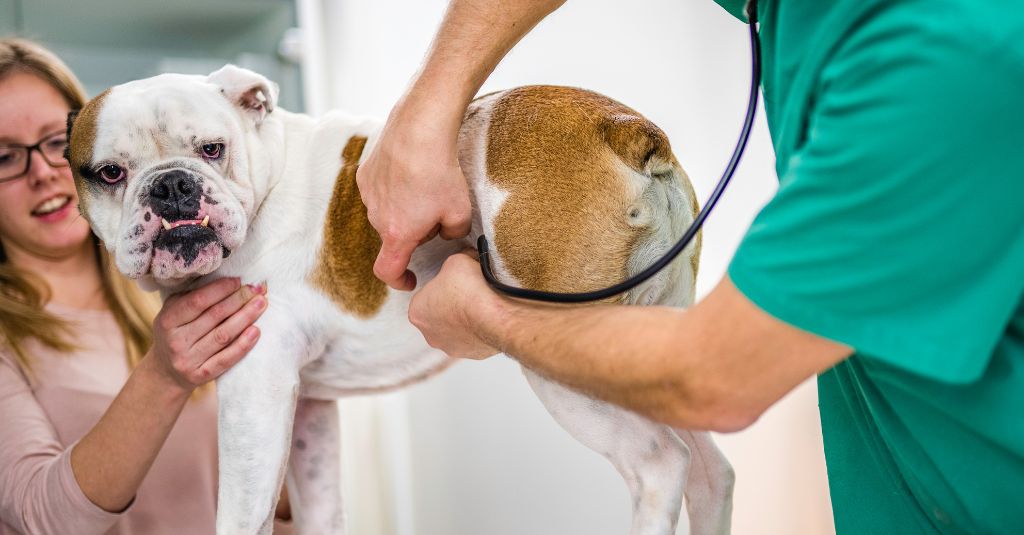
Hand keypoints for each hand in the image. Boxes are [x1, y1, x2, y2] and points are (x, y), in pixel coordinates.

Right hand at [147, 277, 267, 391]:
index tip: (239, 280)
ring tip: (261, 304)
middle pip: (214, 316)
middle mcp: (176, 341)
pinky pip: (226, 359)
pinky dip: (243, 344)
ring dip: (246, 317)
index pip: (197, 301)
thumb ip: (192, 296)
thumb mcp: (173, 313)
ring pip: (223, 336)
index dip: (221, 289)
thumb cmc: (176, 333)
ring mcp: (188, 360)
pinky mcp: (201, 375)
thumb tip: (226, 278)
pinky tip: (256, 331)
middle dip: (239, 299)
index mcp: (167, 320)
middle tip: (258, 289)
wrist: (166, 372)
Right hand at [357, 93, 471, 290]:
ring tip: (427, 184)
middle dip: (415, 231)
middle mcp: (376, 217)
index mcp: (397, 234)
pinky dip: (396, 188)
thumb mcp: (461, 212)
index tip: (409, 279)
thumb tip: (446, 232)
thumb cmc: (440, 172)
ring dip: (405, 208)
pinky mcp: (365, 173)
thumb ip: (454, 233)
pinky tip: (413, 170)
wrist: (419, 129)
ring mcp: (368, 194)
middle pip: (395, 236)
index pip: (387, 271)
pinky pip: (381, 190)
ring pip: (388, 212)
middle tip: (438, 209)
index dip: (398, 281)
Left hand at [408, 250, 501, 359]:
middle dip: (450, 304)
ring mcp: (451, 347)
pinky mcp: (472, 354)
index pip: (424, 295)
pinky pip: (473, 339)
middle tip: (468, 292)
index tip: (454, 281)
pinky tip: (489, 316)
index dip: (440, 285)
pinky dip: (480, 329)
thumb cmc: (472, 290)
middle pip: (438, 314)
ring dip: (465, 319)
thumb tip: (464, 259)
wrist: (497, 316)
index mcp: (417, 311)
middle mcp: (429, 334)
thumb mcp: (456, 261)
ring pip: (455, 329)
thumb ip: (452, 263)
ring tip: (481, 304)